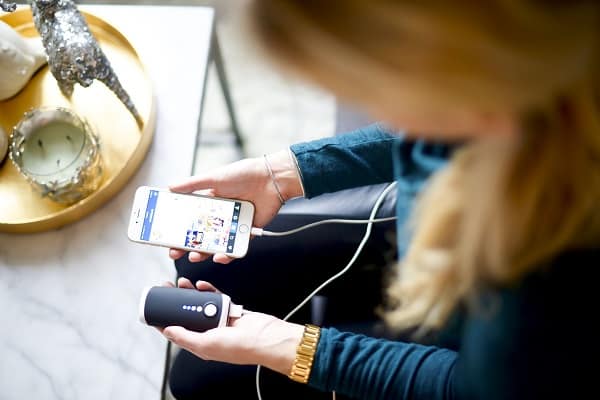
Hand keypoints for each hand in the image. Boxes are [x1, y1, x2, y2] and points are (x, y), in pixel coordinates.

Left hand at [159, 278, 302, 374]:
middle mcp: (209, 332)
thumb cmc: (240, 347)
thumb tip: (168, 330)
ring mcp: (220, 320)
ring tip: (182, 284)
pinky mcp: (230, 309)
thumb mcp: (207, 344)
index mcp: (201, 344)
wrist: (265, 337)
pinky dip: (208, 290)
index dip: (165, 322)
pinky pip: (215, 296)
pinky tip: (201, 285)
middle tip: (167, 289)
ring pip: (199, 303)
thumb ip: (186, 336)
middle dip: (176, 302)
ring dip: (190, 293)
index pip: (177, 332)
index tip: (155, 311)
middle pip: (187, 314)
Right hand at [168, 150, 302, 263]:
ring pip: (215, 244)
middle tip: (174, 252)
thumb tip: (169, 187)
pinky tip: (220, 256)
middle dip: (186, 245)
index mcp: (210, 203)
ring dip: (203, 252)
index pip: (189, 219)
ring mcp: (233, 225)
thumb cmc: (245, 174)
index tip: (163, 236)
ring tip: (194, 255)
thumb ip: (193, 184)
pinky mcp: (247, 233)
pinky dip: (227, 254)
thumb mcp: (214, 177)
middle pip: (199, 234)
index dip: (177, 228)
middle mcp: (221, 216)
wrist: (272, 179)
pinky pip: (235, 247)